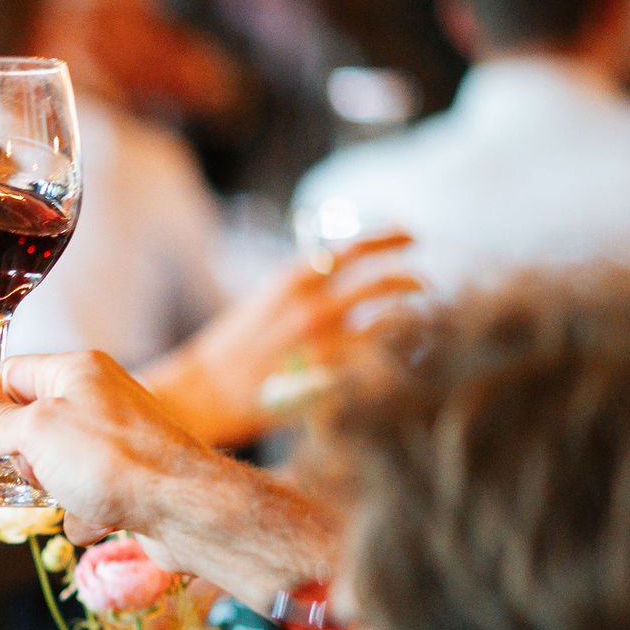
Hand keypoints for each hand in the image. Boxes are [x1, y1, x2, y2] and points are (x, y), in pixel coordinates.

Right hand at [0, 351, 336, 607]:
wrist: (186, 509)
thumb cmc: (111, 463)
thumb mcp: (37, 433)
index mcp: (75, 371)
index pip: (8, 378)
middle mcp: (99, 396)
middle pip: (31, 423)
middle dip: (20, 459)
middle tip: (29, 476)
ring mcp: (118, 436)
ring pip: (58, 462)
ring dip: (52, 489)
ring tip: (69, 498)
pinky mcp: (133, 474)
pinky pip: (89, 491)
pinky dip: (84, 511)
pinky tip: (96, 519)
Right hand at [141, 232, 419, 446]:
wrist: (205, 393)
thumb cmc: (234, 345)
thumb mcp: (265, 298)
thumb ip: (306, 282)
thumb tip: (346, 263)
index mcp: (293, 281)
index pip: (356, 247)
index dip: (391, 237)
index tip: (412, 237)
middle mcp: (312, 310)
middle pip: (383, 283)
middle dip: (413, 281)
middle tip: (424, 286)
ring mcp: (323, 349)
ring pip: (390, 325)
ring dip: (412, 322)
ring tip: (420, 324)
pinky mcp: (328, 384)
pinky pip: (379, 370)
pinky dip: (395, 362)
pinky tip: (401, 362)